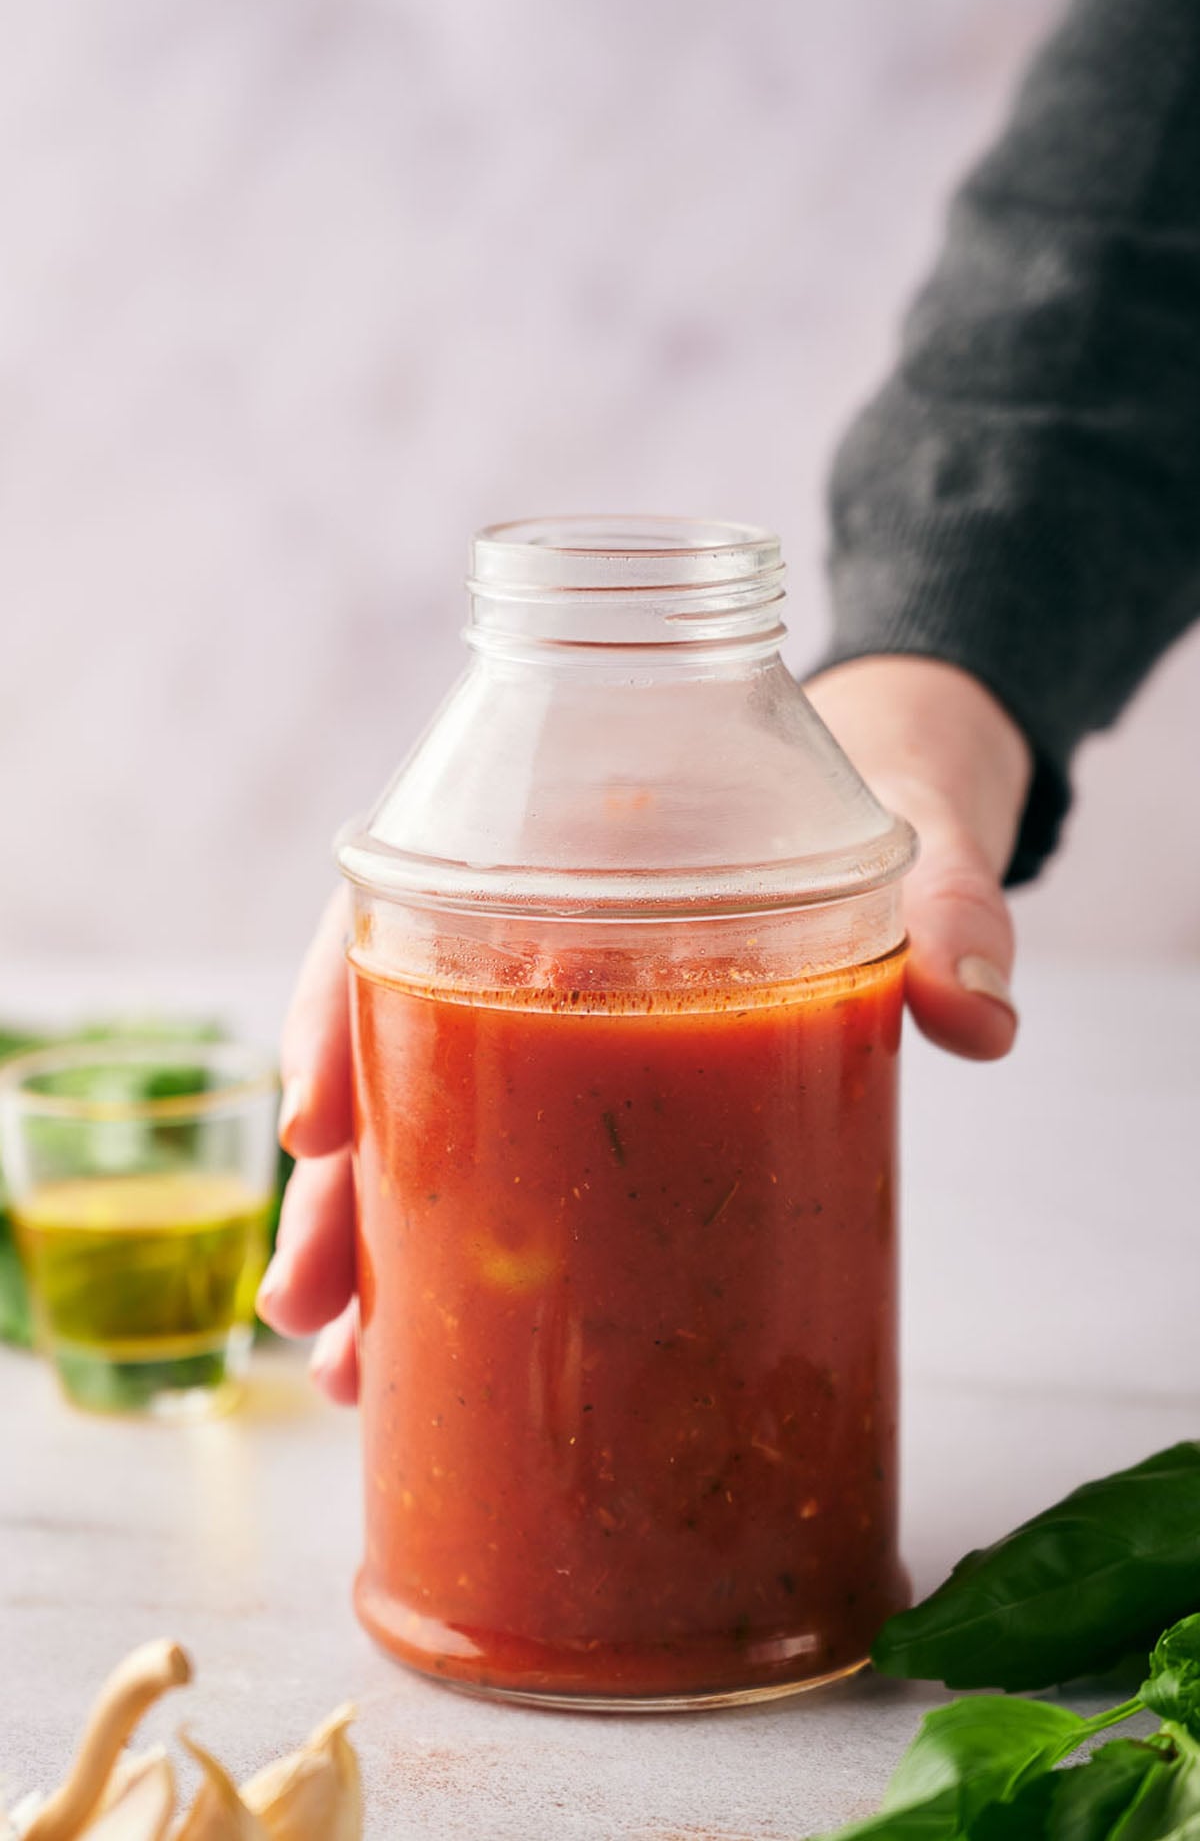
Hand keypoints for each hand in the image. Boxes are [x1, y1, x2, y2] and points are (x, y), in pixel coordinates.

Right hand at [258, 654, 1032, 1401]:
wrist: (899, 787)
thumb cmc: (873, 785)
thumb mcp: (914, 834)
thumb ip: (946, 909)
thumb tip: (981, 1020)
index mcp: (559, 835)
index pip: (400, 910)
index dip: (337, 1015)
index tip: (318, 1129)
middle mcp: (528, 932)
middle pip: (392, 1048)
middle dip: (339, 1186)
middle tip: (309, 1305)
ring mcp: (558, 1014)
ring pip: (429, 1121)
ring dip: (375, 1244)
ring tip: (350, 1366)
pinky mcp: (602, 1079)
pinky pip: (501, 1155)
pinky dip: (453, 1248)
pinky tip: (428, 1343)